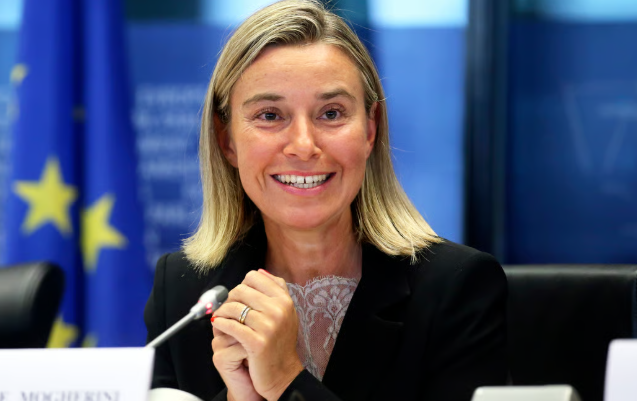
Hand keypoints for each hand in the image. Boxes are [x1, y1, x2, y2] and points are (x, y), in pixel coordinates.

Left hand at [212, 270, 304, 400]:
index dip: (242, 284)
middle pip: (241, 290)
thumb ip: (276, 290)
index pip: (254, 276)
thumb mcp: (286, 312)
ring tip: (221, 318)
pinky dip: (220, 324)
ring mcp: (268, 326)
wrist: (282, 373)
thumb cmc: (280, 342)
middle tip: (227, 309)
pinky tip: (219, 325)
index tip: (239, 297)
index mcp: (284, 300)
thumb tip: (260, 271)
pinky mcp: (256, 342)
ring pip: (233, 307)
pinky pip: (230, 325)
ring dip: (222, 312)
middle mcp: (278, 310)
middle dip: (229, 298)